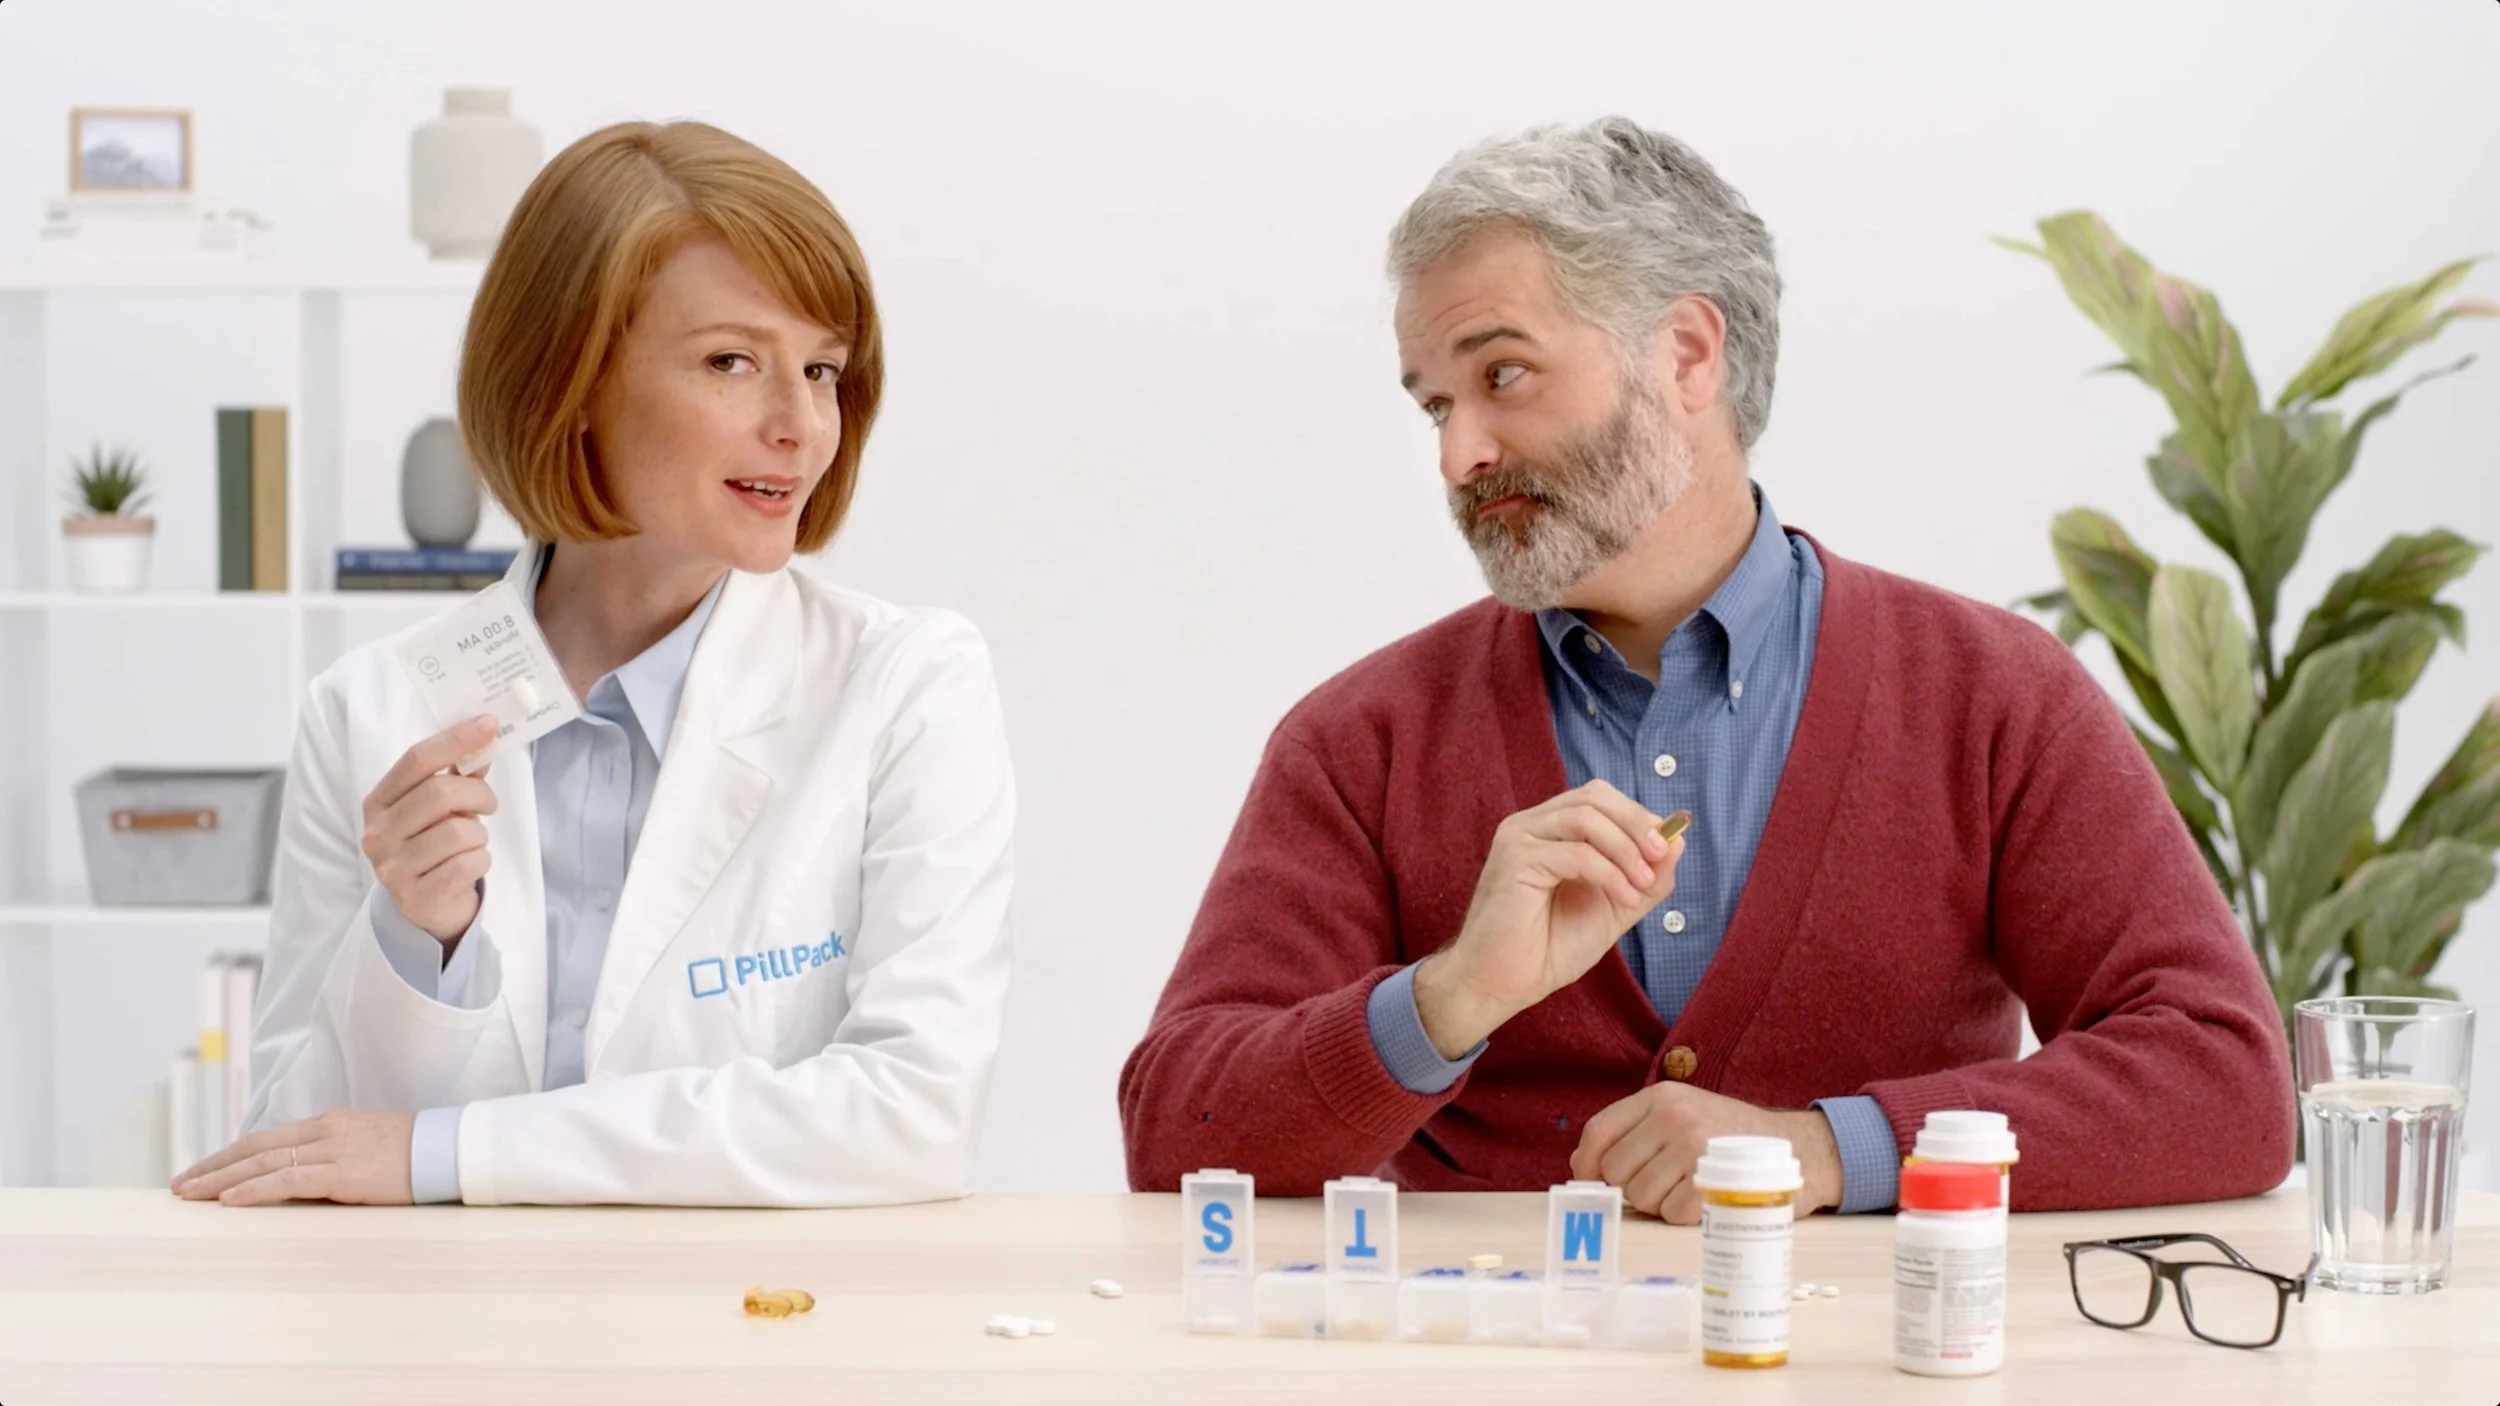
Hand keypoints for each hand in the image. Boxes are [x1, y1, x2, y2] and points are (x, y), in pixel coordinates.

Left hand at [170, 1109, 416, 1206]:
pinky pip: (288, 1179)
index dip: (229, 1155)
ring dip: (221, 1180)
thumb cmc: (417, 1153)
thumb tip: (306, 1179)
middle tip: (179, 1185)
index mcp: (330, 1123)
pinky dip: (254, 1188)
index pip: (266, 1138)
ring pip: (263, 1162)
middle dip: (212, 1166)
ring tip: (190, 1194)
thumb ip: (335, 1156)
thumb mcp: (369, 1147)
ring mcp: (332, 1149)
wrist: (451, 1150)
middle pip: (255, 1147)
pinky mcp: (343, 1172)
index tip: (200, 1170)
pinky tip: (230, 1200)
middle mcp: (324, 1131)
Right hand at [361, 715, 499, 943]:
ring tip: (470, 843)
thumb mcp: (438, 809)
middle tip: (488, 803)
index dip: (455, 739)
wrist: (425, 908)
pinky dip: (480, 861)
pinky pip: (468, 865)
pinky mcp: (416, 897)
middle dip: (478, 793)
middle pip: (440, 793)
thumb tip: (484, 738)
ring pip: (459, 832)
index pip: (417, 759)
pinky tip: (467, 866)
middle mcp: (377, 832)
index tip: (489, 724)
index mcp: (378, 801)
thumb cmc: (433, 846)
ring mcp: (392, 867)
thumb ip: (457, 775)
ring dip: (478, 835)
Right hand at [1412, 781, 1685, 1056]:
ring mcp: (1519, 838)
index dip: (1637, 816)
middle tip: (1659, 857)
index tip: (1666, 848)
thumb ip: (1646, 878)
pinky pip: (1576, 853)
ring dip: (1625, 849)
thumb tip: (1679, 840)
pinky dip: (1609, 874)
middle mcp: (1530, 825)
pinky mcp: (1515, 860)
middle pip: (1593, 797)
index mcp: (1549, 830)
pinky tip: (1623, 898)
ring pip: (1585, 817)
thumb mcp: (1613, 909)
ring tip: (1640, 885)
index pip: (1598, 798)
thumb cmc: (1549, 947)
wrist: (1504, 984)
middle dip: (1636, 824)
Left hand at [1569, 1083, 1843, 1223]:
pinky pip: (1671, 1213)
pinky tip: (1704, 1201)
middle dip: (1631, 1188)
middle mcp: (1674, 1115)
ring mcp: (1694, 1147)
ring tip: (1688, 1189)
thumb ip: (1637, 1132)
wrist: (1802, 1148)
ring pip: (1640, 1197)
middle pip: (1615, 1171)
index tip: (1591, 1183)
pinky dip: (1683, 1217)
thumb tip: (1583, 1166)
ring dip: (1659, 1205)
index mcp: (1661, 1096)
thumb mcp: (1685, 1112)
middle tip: (1664, 1185)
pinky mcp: (1713, 1180)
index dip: (1587, 1164)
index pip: (1599, 1132)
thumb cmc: (1734, 1137)